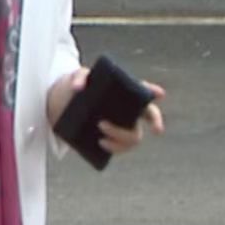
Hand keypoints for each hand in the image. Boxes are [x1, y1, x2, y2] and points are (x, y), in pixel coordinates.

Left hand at [46, 68, 166, 154]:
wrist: (64, 105)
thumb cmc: (77, 87)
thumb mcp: (74, 76)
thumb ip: (78, 77)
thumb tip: (79, 88)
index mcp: (127, 91)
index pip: (146, 90)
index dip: (154, 92)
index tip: (160, 94)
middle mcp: (131, 109)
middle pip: (148, 117)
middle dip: (133, 124)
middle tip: (103, 124)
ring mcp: (124, 125)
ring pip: (135, 137)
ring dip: (120, 137)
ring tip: (101, 137)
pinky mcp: (113, 139)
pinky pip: (122, 148)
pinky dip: (114, 148)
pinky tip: (101, 143)